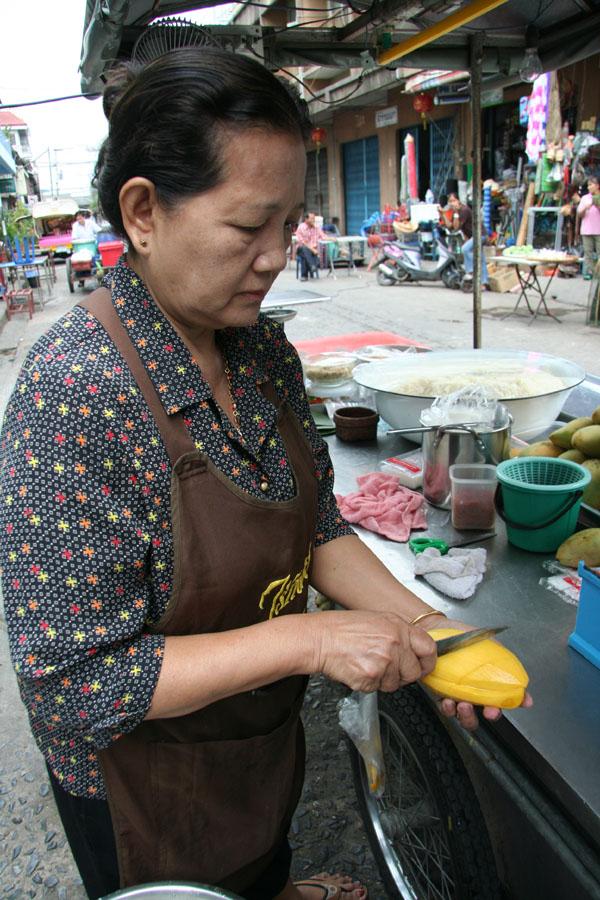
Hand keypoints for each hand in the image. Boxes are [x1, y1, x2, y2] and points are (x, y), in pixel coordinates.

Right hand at [312, 610, 436, 692]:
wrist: (320, 638)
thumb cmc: (343, 628)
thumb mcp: (377, 620)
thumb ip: (399, 633)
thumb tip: (415, 648)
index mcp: (398, 627)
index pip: (429, 648)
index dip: (427, 661)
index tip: (423, 665)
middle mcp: (394, 643)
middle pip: (414, 672)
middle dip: (403, 674)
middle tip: (388, 668)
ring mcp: (384, 661)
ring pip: (395, 684)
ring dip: (384, 680)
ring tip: (367, 664)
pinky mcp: (371, 677)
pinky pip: (378, 689)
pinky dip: (368, 683)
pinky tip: (358, 669)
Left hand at [425, 617, 532, 730]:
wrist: (440, 630)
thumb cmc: (465, 638)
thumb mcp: (488, 646)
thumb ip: (504, 662)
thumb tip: (521, 677)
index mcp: (489, 684)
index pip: (504, 700)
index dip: (515, 703)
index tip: (517, 704)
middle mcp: (475, 694)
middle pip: (487, 714)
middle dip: (490, 715)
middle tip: (490, 710)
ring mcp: (458, 696)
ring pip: (466, 717)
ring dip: (467, 716)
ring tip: (464, 705)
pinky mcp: (440, 694)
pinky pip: (446, 709)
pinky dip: (448, 709)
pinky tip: (448, 701)